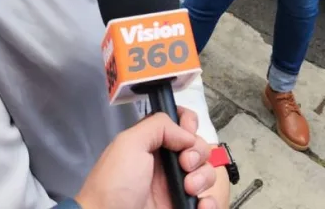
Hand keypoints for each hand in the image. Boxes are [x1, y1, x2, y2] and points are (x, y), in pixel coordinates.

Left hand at [76, 109, 217, 208]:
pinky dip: (211, 203)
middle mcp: (167, 164)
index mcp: (153, 144)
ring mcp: (176, 188)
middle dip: (198, 152)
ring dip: (204, 177)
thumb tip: (186, 133)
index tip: (188, 131)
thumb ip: (157, 126)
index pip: (180, 124)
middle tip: (184, 164)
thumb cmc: (113, 185)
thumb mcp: (128, 144)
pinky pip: (208, 202)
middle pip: (198, 147)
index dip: (189, 123)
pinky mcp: (183, 208)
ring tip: (189, 188)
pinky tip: (201, 205)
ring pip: (207, 173)